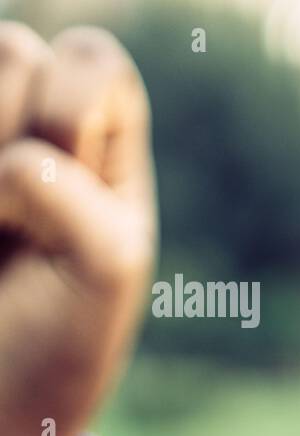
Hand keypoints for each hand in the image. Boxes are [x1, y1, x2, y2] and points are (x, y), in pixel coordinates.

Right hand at [0, 24, 154, 435]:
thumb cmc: (61, 340)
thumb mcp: (104, 269)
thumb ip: (75, 199)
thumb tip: (14, 161)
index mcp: (100, 146)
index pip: (91, 60)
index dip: (72, 107)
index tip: (71, 183)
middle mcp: (27, 127)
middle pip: (11, 48)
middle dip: (12, 129)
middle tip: (12, 224)